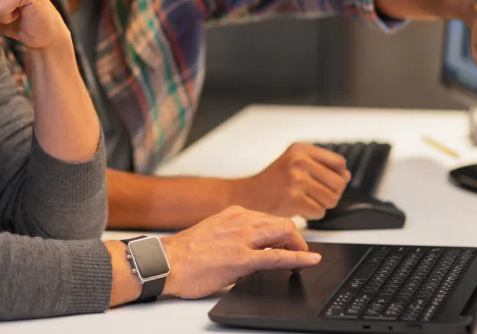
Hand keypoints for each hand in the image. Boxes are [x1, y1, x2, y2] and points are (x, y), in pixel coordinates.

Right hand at [159, 206, 320, 299]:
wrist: (167, 263)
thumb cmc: (185, 253)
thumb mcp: (215, 234)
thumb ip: (237, 238)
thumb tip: (258, 253)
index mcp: (233, 214)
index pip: (269, 219)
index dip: (283, 233)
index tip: (288, 243)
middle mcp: (240, 221)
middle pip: (282, 223)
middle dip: (296, 239)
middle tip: (300, 253)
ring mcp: (242, 238)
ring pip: (284, 233)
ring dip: (300, 246)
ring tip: (305, 259)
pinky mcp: (242, 258)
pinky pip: (278, 256)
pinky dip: (299, 258)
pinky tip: (310, 261)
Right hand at [233, 143, 349, 219]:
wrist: (249, 195)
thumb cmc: (273, 182)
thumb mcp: (295, 163)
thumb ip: (321, 166)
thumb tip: (346, 175)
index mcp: (301, 149)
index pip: (339, 163)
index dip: (339, 176)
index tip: (328, 182)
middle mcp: (299, 161)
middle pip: (339, 183)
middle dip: (332, 194)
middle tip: (316, 195)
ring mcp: (296, 179)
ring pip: (331, 199)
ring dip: (322, 205)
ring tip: (306, 201)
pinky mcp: (294, 198)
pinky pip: (319, 212)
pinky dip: (312, 214)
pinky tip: (299, 208)